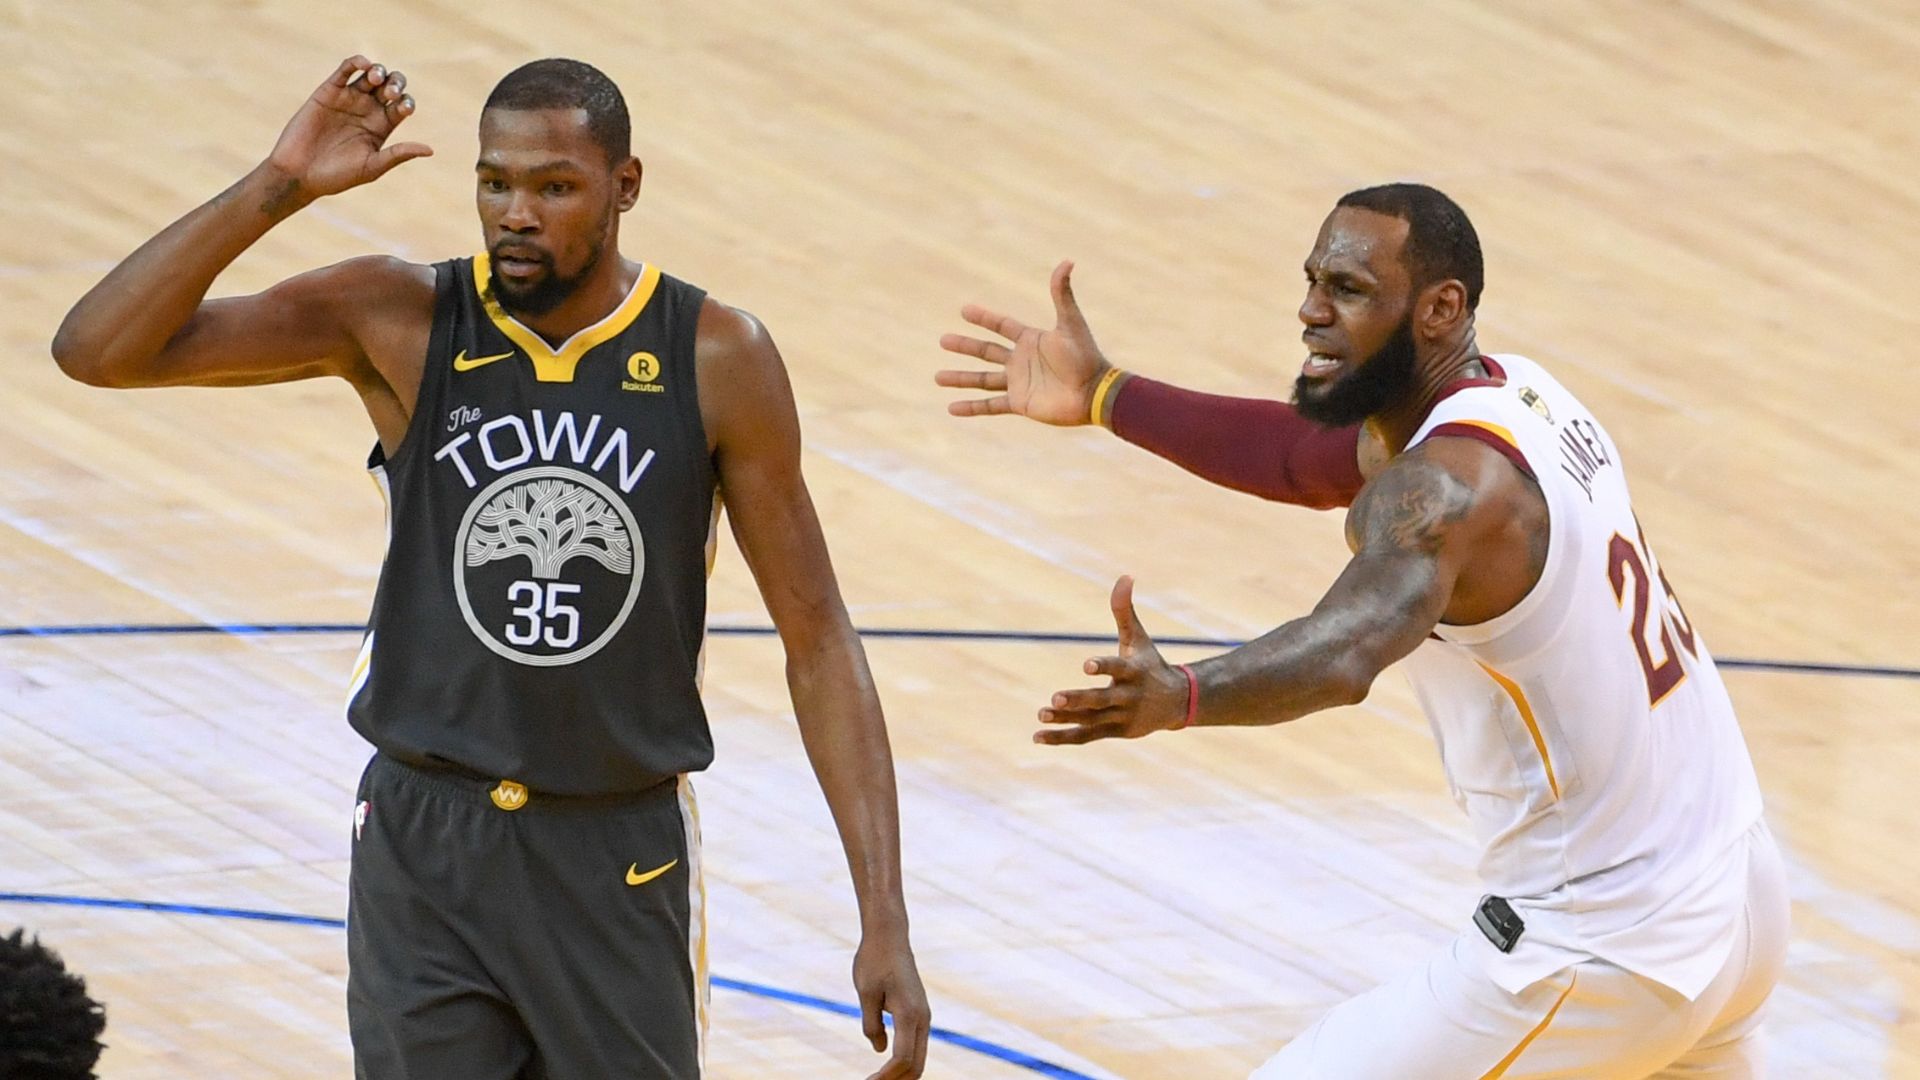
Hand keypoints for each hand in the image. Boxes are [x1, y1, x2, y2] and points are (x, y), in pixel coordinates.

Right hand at [263, 56, 432, 204]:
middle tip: (390, 93)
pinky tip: (363, 65)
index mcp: (381, 126)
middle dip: (395, 83)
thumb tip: (430, 150)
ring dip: (379, 71)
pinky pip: (345, 70)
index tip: (403, 108)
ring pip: (370, 74)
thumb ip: (398, 155)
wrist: (299, 173)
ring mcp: (348, 99)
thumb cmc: (337, 176)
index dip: (407, 102)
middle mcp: (367, 110)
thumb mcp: (372, 167)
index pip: (402, 106)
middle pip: (390, 86)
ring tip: (376, 79)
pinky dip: (356, 62)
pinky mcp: (329, 91)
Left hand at [853, 931, 929, 1078]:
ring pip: (918, 1058)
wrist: (889, 936)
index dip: (885, 1078)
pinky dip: (904, 1062)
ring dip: (900, 1075)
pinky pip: (916, 1046)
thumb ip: (872, 1025)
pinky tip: (886, 1067)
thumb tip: (880, 1051)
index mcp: (909, 1014)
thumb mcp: (866, 993)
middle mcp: (922, 1018)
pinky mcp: (919, 1013)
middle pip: (916, 1065)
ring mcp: (923, 1016)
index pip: (901, 1059)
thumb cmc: (874, 961)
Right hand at [936, 259, 1112, 424]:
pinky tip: (952, 408)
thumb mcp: (1071, 323)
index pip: (1002, 326)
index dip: (984, 318)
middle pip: (986, 351)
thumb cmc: (1085, 357)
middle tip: (942, 340)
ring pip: (982, 380)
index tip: (964, 310)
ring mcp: (1019, 383)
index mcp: (1031, 340)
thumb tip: (1067, 261)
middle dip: (964, 346)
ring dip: (960, 379)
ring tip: (937, 377)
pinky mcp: (1020, 403)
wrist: (1093, 393)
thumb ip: (1062, 294)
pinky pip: (990, 405)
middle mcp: (1021, 360)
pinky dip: (971, 407)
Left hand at [1037, 575, 1188, 743]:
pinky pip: (1086, 737)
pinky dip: (1062, 737)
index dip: (1103, 667)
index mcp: (1133, 672)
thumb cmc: (1150, 664)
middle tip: (1055, 697)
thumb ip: (1125, 610)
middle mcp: (1128, 697)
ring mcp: (1121, 717)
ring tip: (1041, 713)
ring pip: (1090, 720)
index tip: (1086, 665)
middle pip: (1101, 700)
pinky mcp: (1114, 732)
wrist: (1176, 702)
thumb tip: (1125, 576)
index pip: (1117, 668)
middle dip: (1079, 700)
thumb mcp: (1138, 638)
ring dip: (1065, 718)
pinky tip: (1039, 736)